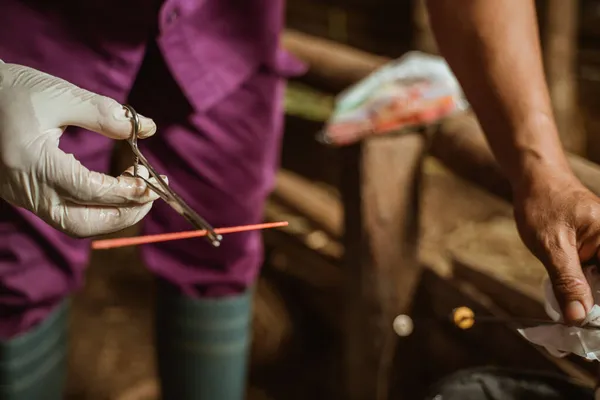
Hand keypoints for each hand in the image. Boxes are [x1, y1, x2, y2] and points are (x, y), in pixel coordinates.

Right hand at [0, 60, 161, 236]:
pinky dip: (95, 208)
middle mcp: (24, 189)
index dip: (127, 190)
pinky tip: (114, 188)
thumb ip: (104, 114)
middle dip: (123, 215)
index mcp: (31, 162)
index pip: (90, 191)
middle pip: (82, 224)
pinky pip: (65, 214)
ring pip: (74, 224)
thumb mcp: (59, 95)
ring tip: (139, 193)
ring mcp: (22, 196)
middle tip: (152, 195)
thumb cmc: (9, 89)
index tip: (153, 179)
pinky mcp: (24, 194)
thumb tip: (148, 128)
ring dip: (111, 215)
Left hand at [514, 166, 599, 323]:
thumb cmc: (543, 205)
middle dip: (594, 307)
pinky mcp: (598, 251)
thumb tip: (578, 317)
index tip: (588, 329)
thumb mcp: (552, 246)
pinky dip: (583, 290)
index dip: (599, 309)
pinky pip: (595, 277)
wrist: (536, 179)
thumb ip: (567, 281)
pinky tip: (570, 300)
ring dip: (588, 301)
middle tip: (575, 324)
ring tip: (573, 316)